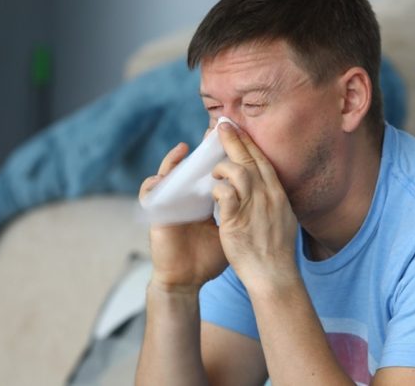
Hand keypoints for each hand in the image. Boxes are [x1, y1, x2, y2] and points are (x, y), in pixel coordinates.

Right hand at [140, 142, 228, 292]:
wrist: (188, 281)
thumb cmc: (208, 258)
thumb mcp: (229, 230)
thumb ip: (240, 214)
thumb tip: (265, 200)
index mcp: (204, 201)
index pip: (211, 172)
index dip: (221, 156)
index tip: (234, 138)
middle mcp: (185, 199)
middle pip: (191, 168)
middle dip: (200, 150)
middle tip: (211, 132)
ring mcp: (169, 206)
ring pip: (168, 176)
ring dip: (173, 162)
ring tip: (184, 149)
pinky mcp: (156, 216)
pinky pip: (149, 195)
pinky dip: (153, 184)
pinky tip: (161, 178)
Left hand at [211, 123, 299, 293]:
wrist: (275, 275)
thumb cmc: (277, 253)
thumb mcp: (284, 220)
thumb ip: (274, 203)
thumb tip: (270, 191)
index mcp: (279, 195)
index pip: (263, 162)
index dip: (250, 144)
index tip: (240, 130)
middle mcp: (269, 196)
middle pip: (250, 159)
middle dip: (235, 140)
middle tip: (222, 125)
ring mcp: (254, 207)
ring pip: (238, 171)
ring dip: (223, 166)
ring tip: (214, 170)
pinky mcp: (238, 220)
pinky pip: (226, 194)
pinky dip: (217, 189)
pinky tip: (213, 191)